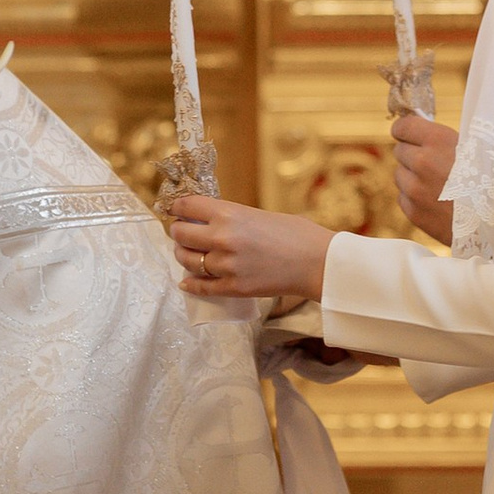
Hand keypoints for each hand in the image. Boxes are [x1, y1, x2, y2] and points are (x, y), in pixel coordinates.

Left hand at [168, 191, 333, 300]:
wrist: (317, 262)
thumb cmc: (297, 233)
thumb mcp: (259, 214)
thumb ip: (232, 218)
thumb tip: (211, 221)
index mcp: (229, 213)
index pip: (186, 206)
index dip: (177, 208)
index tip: (176, 210)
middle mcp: (222, 238)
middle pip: (180, 234)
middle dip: (178, 233)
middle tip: (183, 233)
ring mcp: (225, 265)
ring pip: (186, 260)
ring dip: (184, 256)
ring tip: (188, 255)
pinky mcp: (233, 288)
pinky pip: (201, 286)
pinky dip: (190, 284)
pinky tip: (186, 282)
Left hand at [393, 111, 457, 242]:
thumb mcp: (473, 147)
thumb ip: (441, 139)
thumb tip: (419, 134)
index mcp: (437, 140)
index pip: (402, 127)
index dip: (405, 130)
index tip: (408, 135)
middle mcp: (422, 162)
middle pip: (400, 151)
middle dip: (413, 154)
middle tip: (433, 163)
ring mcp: (415, 189)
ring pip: (400, 175)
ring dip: (413, 177)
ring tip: (438, 185)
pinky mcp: (414, 212)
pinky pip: (403, 198)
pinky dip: (415, 198)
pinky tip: (437, 202)